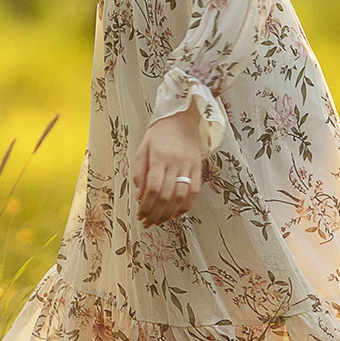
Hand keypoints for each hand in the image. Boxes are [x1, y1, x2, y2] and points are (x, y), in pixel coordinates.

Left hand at [133, 107, 204, 225]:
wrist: (183, 117)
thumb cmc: (160, 132)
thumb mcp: (143, 148)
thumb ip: (140, 172)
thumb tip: (140, 196)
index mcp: (160, 157)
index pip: (153, 188)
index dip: (146, 206)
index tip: (140, 215)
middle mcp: (176, 162)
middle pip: (167, 196)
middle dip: (156, 214)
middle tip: (148, 223)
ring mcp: (190, 166)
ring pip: (181, 196)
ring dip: (170, 213)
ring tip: (159, 221)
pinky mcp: (199, 168)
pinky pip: (195, 191)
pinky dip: (186, 206)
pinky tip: (176, 213)